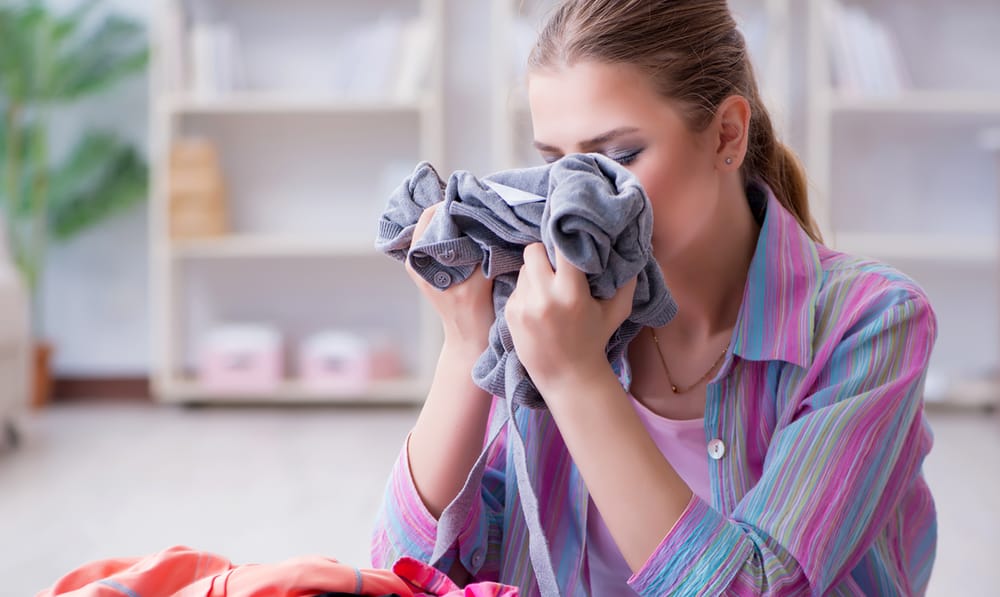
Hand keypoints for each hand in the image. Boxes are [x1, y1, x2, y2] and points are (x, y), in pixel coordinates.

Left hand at [405, 203, 495, 349]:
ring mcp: (426, 261)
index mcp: (418, 260)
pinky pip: (446, 238)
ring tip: (477, 212)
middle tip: (476, 202)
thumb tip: (484, 218)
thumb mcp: (478, 277)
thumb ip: (478, 248)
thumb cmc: (472, 312)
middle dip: (453, 209)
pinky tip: (475, 228)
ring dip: (457, 219)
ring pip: (440, 227)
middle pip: (432, 219)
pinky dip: (459, 230)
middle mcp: (417, 258)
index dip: (449, 204)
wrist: (470, 336)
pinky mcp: (438, 264)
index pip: (428, 217)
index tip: (469, 199)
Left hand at [505, 243, 636, 396]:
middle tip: (555, 265)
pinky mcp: (510, 313)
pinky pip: (516, 287)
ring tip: (548, 290)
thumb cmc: (594, 340)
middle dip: (544, 254)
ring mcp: (523, 305)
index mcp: (571, 292)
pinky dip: (527, 291)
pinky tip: (539, 307)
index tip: (570, 240)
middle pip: (533, 251)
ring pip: (524, 269)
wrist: (566, 375)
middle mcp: (544, 296)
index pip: (561, 247)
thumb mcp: (616, 311)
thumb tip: (628, 249)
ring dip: (535, 273)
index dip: (565, 240)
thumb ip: (626, 281)